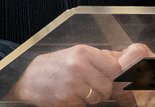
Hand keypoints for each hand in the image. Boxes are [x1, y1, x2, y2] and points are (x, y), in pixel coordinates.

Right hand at [8, 45, 136, 106]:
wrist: (29, 80)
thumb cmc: (54, 66)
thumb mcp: (75, 55)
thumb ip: (99, 58)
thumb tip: (125, 59)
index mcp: (82, 52)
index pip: (115, 67)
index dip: (114, 75)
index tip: (109, 77)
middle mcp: (78, 66)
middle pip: (108, 85)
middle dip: (101, 89)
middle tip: (87, 85)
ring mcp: (72, 83)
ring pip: (99, 97)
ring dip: (91, 97)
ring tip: (76, 89)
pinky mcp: (67, 98)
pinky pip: (85, 104)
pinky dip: (80, 102)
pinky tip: (69, 95)